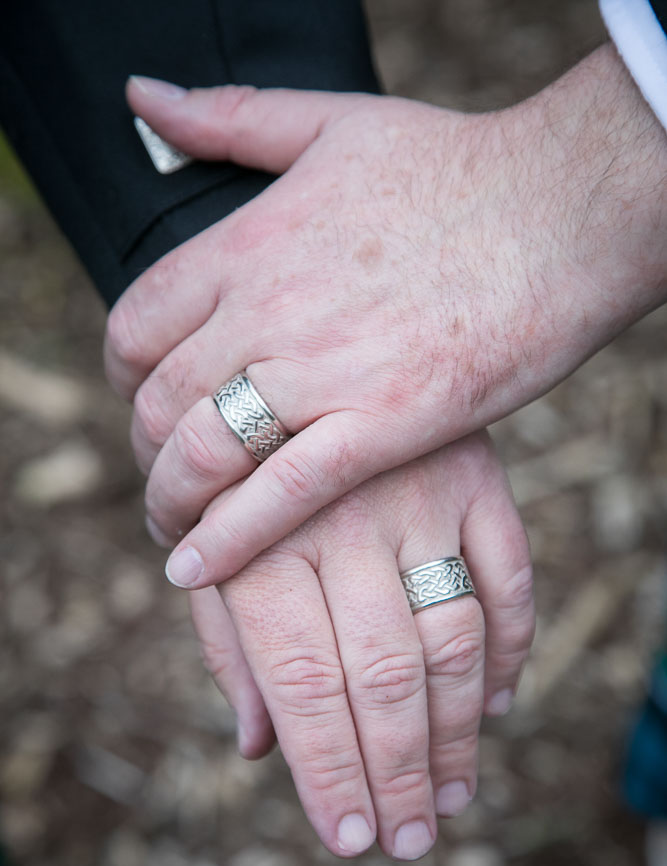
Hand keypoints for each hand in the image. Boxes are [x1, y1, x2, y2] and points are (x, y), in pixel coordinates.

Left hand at [105, 44, 665, 588]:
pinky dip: (227, 541)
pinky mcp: (381, 427)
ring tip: (173, 527)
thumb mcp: (332, 122)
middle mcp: (268, 309)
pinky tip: (196, 569)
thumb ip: (231, 117)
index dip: (122, 371)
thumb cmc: (456, 168)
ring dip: (170, 500)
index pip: (136, 322)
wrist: (561, 212)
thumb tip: (146, 98)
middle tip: (164, 470)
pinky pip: (278, 497)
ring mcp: (321, 371)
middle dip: (145, 447)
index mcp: (248, 241)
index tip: (139, 393)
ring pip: (201, 453)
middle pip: (158, 400)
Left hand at [187, 432, 533, 859]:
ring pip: (454, 637)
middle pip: (385, 673)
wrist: (298, 368)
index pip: (304, 684)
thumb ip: (230, 644)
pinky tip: (498, 706)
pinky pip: (510, 578)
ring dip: (457, 730)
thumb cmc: (240, 483)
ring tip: (447, 797)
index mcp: (263, 547)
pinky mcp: (475, 483)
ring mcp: (420, 499)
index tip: (348, 837)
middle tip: (409, 839)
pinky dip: (512, 648)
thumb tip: (258, 749)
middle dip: (398, 771)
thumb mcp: (218, 552)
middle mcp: (344, 522)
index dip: (328, 768)